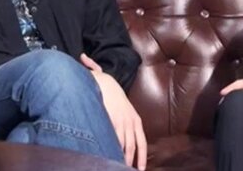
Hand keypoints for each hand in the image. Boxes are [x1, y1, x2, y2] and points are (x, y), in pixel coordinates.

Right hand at [81, 54, 146, 169]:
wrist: (101, 80)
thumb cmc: (107, 87)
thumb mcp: (119, 98)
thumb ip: (128, 108)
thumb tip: (118, 97)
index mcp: (135, 119)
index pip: (141, 142)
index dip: (141, 157)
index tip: (140, 169)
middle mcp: (132, 122)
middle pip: (134, 147)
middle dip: (133, 161)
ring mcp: (123, 123)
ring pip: (125, 147)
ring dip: (123, 159)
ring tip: (121, 168)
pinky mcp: (115, 123)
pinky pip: (117, 142)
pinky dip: (115, 152)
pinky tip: (112, 160)